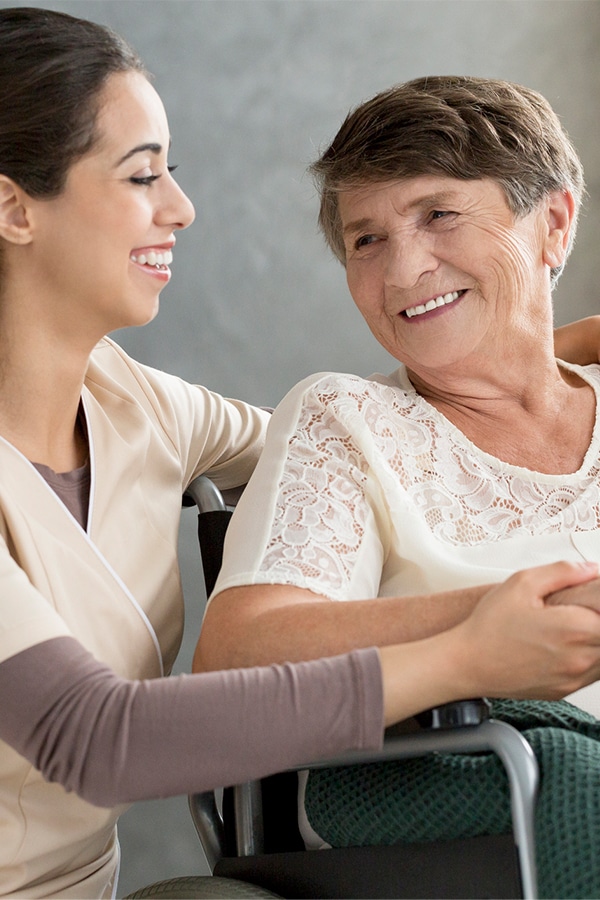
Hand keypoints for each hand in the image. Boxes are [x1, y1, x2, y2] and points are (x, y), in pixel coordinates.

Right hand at [450, 560, 599, 700]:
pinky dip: (588, 657)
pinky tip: (566, 644)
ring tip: (574, 626)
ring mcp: (573, 678)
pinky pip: (592, 673)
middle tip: (578, 611)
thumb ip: (562, 572)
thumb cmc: (489, 626)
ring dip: (596, 639)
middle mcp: (579, 658)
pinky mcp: (564, 690)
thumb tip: (591, 569)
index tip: (592, 600)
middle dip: (597, 620)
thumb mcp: (521, 584)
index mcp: (573, 629)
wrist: (467, 664)